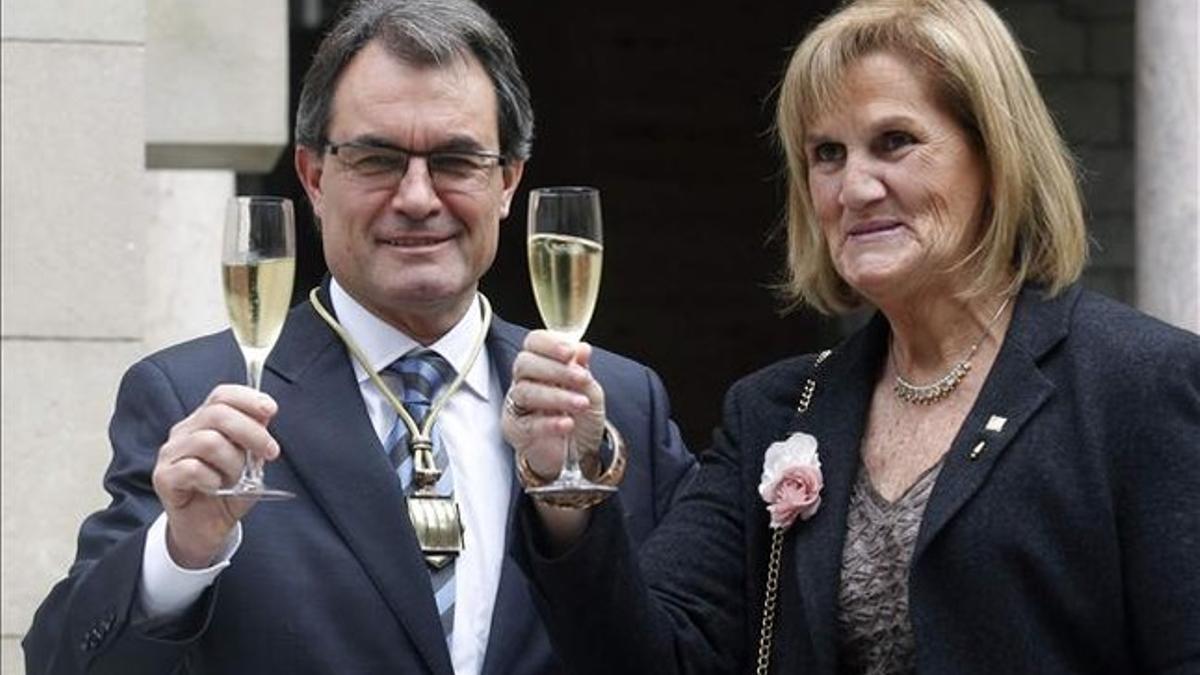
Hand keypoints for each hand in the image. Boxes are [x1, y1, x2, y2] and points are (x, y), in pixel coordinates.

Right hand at [152, 385, 280, 567]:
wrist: (207, 529)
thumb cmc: (229, 491)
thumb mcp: (251, 463)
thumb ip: (255, 439)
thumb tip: (265, 416)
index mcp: (205, 422)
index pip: (222, 395)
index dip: (247, 398)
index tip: (270, 410)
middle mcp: (184, 432)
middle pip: (217, 414)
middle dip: (251, 432)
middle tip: (270, 451)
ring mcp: (170, 454)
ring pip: (208, 441)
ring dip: (233, 462)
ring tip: (236, 478)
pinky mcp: (163, 477)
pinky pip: (193, 469)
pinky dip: (214, 480)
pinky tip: (216, 489)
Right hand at [502, 330, 605, 480]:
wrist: (580, 453)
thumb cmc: (581, 416)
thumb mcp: (590, 391)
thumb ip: (583, 370)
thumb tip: (582, 348)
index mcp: (542, 363)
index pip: (534, 342)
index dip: (549, 344)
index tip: (570, 352)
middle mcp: (525, 380)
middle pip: (525, 363)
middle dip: (555, 369)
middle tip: (581, 378)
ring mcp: (517, 404)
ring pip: (525, 392)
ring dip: (557, 396)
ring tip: (581, 404)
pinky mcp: (516, 429)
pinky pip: (527, 423)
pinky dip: (550, 422)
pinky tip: (567, 424)